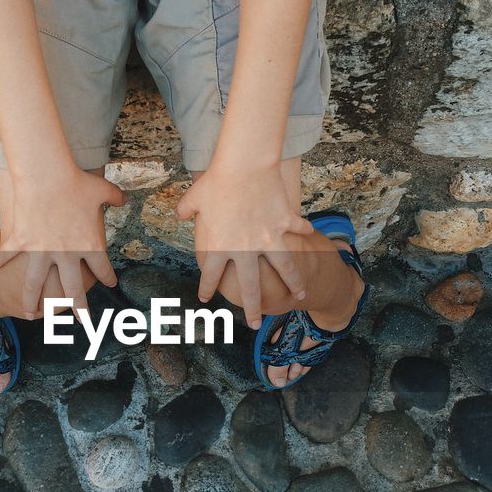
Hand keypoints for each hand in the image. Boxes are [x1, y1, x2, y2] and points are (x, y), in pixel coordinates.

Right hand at [0, 165, 125, 319]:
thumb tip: (124, 197)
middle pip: (74, 291)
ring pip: (35, 286)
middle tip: (83, 321)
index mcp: (90, 246)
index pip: (103, 269)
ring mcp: (41, 252)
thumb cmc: (76, 182)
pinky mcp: (21, 243)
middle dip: (79, 309)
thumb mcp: (103, 190)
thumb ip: (115, 197)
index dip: (107, 278)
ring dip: (32, 302)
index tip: (109, 284)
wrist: (47, 176)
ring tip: (31, 314)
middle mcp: (67, 256)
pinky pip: (8, 257)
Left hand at [176, 162, 311, 328]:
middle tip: (253, 324)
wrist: (244, 167)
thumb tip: (180, 214)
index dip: (207, 289)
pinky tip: (311, 236)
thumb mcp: (193, 197)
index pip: (210, 276)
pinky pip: (297, 231)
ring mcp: (268, 240)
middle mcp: (244, 250)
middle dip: (252, 310)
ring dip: (293, 284)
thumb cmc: (216, 181)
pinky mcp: (284, 225)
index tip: (206, 299)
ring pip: (284, 270)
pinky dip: (305, 233)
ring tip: (300, 296)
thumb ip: (186, 210)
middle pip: (250, 289)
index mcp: (219, 247)